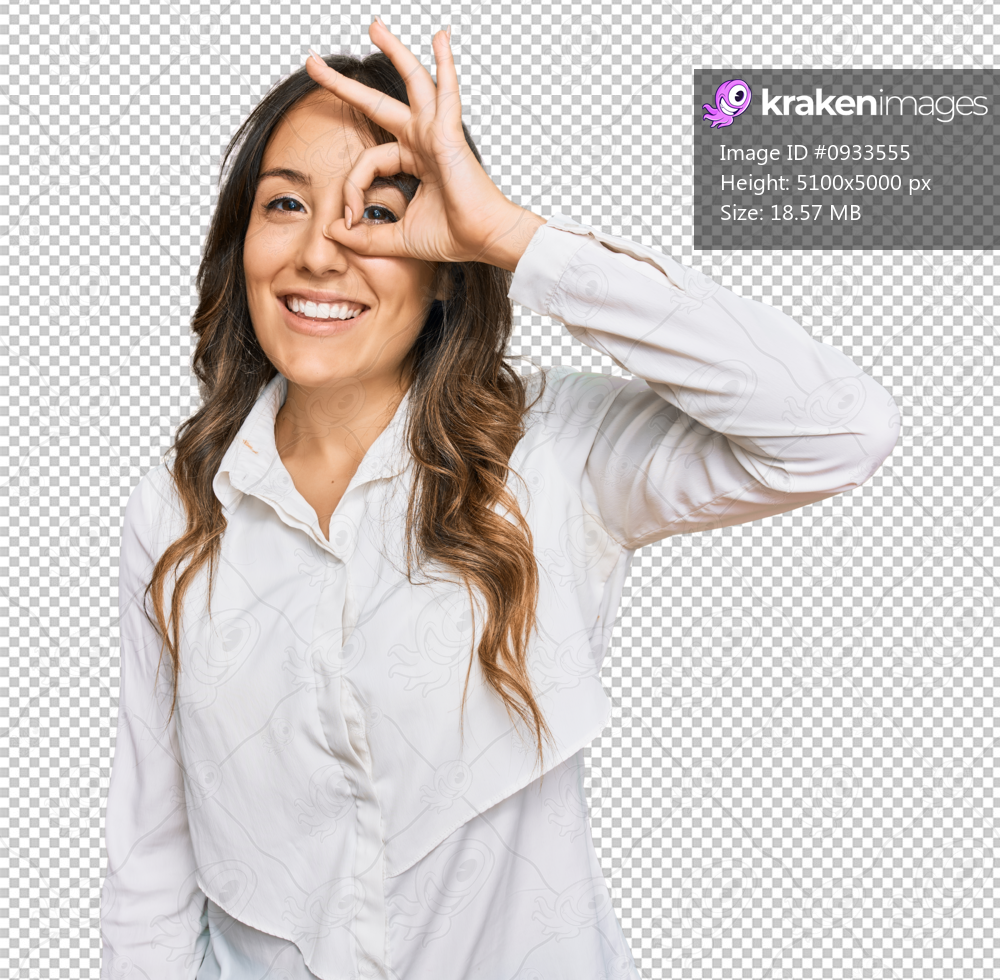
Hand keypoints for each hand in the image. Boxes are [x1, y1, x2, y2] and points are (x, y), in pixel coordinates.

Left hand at [305, 20, 544, 271]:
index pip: (368, 162)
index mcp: (413, 163)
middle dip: (345, 85)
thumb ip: (366, 238)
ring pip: (413, 84)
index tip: (350, 220)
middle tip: (314, 63)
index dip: (352, 190)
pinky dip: (445, 65)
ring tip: (374, 27)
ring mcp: (437, 134)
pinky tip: (441, 39)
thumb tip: (333, 232)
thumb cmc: (454, 237)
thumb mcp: (397, 239)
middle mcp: (423, 142)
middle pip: (379, 104)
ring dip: (395, 52)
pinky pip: (446, 93)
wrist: (484, 240)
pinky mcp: (449, 135)